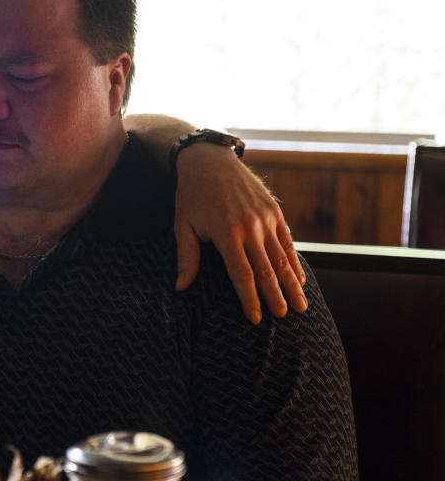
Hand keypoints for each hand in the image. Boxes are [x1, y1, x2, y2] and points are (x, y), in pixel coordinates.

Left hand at [173, 143, 306, 323]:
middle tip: (284, 316)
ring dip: (292, 283)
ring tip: (300, 305)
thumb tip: (181, 288)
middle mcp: (250, 227)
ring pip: (282, 257)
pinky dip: (294, 261)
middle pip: (267, 270)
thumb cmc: (192, 197)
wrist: (210, 161)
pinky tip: (300, 278)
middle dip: (277, 296)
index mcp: (226, 234)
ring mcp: (265, 218)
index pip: (243, 275)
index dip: (250, 299)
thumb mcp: (182, 226)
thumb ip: (186, 258)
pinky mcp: (274, 211)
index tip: (256, 318)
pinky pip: (287, 241)